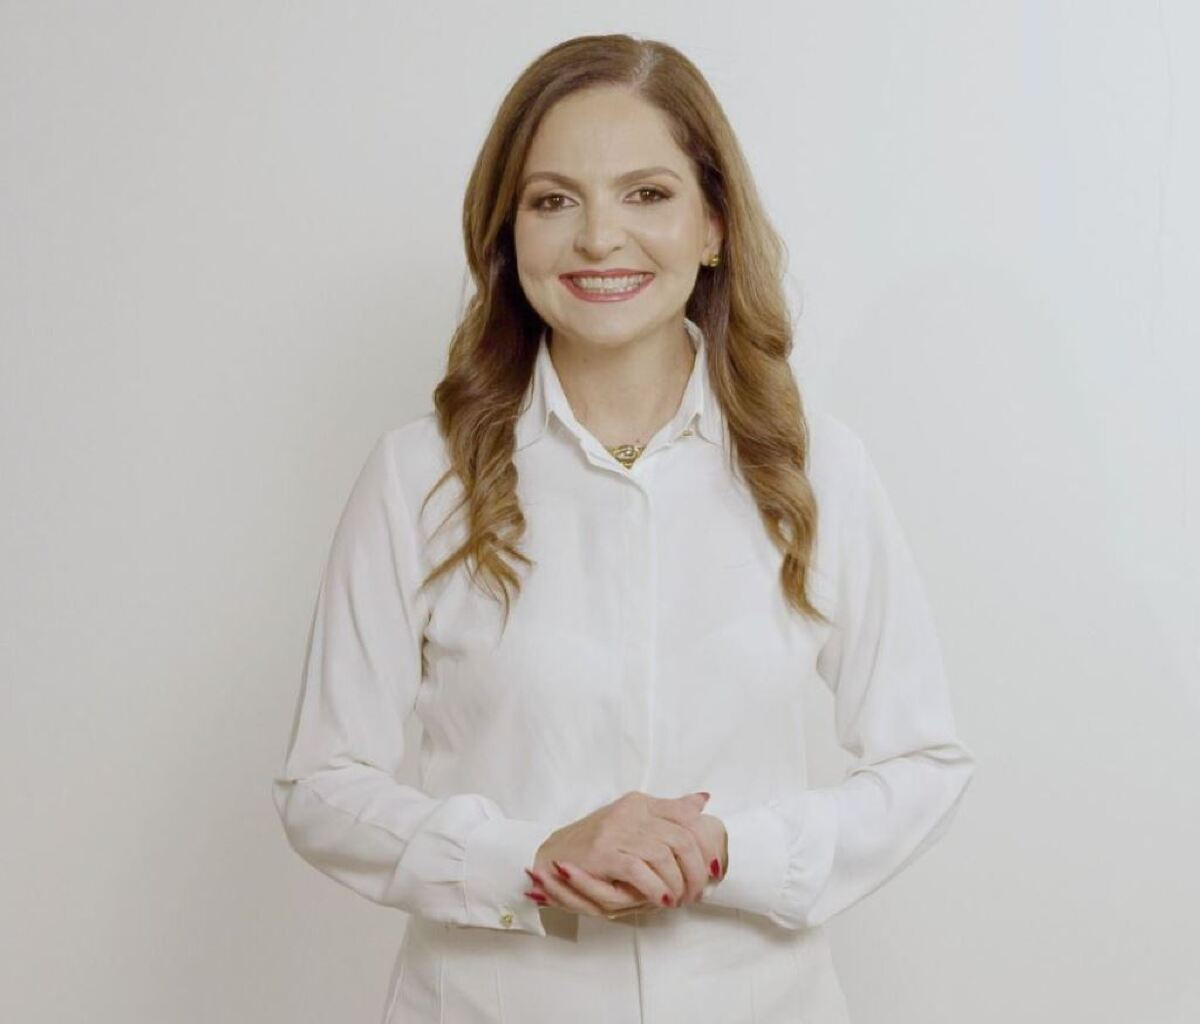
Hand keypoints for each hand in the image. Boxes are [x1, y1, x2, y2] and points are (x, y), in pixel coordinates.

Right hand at [524, 791, 724, 917]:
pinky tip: (661, 900)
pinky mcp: (601, 853)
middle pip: (682, 839)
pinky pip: (639, 870)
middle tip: (697, 893)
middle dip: (696, 871)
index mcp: (640, 803)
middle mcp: (630, 812)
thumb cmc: (595, 843)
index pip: (686, 818)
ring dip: (678, 884)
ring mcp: (615, 831)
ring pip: (664, 856)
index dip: (706, 846)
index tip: (713, 870)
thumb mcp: (633, 821)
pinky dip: (655, 888)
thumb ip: (667, 812)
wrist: (551, 854)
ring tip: (679, 900)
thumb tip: (702, 800)